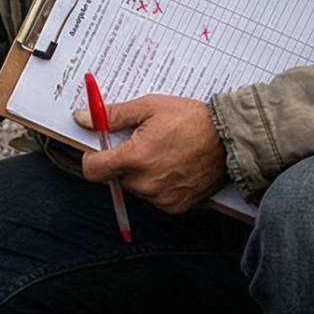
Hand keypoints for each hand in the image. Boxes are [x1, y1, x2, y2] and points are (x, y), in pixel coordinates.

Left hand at [75, 93, 228, 212]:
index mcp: (135, 158)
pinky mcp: (176, 206)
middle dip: (123, 161)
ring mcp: (161, 198)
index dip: (91, 157)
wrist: (230, 138)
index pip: (92, 169)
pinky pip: (155, 197)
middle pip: (116, 177)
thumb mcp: (149, 107)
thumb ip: (113, 115)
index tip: (99, 149)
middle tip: (143, 143)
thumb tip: (84, 118)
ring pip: (136, 188)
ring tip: (163, 153)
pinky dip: (159, 185)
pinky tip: (174, 167)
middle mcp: (145, 183)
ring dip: (141, 174)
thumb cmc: (192, 120)